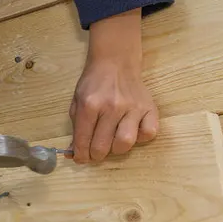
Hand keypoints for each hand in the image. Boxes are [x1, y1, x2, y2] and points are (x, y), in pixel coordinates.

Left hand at [70, 10, 157, 163]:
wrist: (115, 63)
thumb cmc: (93, 84)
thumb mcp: (77, 102)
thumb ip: (76, 128)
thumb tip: (73, 153)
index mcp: (90, 104)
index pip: (83, 139)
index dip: (80, 155)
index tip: (80, 159)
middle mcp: (111, 107)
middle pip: (103, 146)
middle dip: (96, 155)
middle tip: (95, 153)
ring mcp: (132, 108)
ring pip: (126, 143)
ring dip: (116, 149)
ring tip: (112, 143)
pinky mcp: (150, 108)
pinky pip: (149, 133)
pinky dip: (141, 138)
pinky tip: (131, 132)